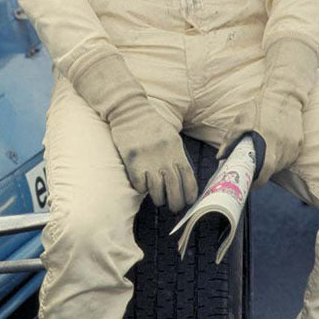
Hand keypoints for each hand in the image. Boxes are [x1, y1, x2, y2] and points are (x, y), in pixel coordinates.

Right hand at [69, 52, 196, 211]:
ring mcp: (147, 159)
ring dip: (159, 199)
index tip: (189, 202)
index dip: (190, 194)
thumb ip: (177, 156)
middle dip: (176, 203)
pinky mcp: (132, 160)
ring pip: (156, 191)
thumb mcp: (171, 137)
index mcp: (176, 149)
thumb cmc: (151, 125)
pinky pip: (139, 185)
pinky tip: (143, 187)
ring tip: (159, 200)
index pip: (188, 178)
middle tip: (174, 208)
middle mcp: (164, 156)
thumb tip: (184, 181)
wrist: (129, 110)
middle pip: (174, 189)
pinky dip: (142, 190)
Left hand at [218, 38, 318, 187]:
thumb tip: (220, 157)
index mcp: (268, 142)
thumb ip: (230, 140)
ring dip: (271, 165)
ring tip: (261, 156)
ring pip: (281, 165)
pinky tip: (272, 148)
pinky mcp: (300, 144)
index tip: (248, 184)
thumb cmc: (260, 107)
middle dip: (261, 173)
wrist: (283, 94)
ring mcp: (294, 146)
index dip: (256, 182)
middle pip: (272, 171)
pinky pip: (288, 158)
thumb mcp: (241, 121)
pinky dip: (280, 158)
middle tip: (250, 170)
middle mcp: (284, 147)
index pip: (264, 172)